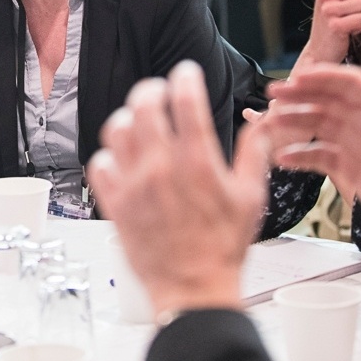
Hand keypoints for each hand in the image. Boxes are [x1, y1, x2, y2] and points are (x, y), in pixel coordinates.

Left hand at [89, 62, 271, 314]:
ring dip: (128, 118)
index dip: (185, 77)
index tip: (186, 72)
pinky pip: (99, 165)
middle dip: (152, 88)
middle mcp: (161, 168)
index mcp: (197, 163)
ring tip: (138, 120)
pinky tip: (121, 158)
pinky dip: (108, 155)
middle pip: (144, 106)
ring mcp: (134, 185)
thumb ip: (255, 154)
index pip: (186, 101)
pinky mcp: (115, 204)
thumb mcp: (251, 197)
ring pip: (116, 130)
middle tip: (158, 90)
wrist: (193, 288)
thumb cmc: (222, 247)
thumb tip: (260, 124)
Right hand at [263, 58, 360, 262]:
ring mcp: (354, 144)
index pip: (348, 83)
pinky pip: (318, 156)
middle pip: (327, 100)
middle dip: (300, 95)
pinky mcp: (348, 167)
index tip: (297, 78)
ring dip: (295, 122)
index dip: (323, 77)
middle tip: (274, 93)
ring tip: (272, 124)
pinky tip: (284, 158)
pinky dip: (300, 155)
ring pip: (318, 125)